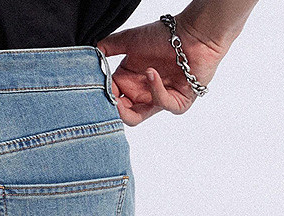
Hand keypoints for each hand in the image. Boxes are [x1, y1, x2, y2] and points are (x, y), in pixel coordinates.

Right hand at [97, 17, 223, 124]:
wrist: (193, 31)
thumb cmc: (164, 35)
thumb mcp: (129, 41)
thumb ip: (108, 48)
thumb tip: (90, 54)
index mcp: (130, 84)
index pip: (111, 100)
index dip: (103, 99)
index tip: (96, 91)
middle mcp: (143, 95)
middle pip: (122, 114)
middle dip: (113, 110)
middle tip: (108, 100)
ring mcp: (159, 100)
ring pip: (137, 117)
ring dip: (127, 107)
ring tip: (124, 91)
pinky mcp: (178, 102)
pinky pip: (163, 105)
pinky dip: (155, 91)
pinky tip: (152, 73)